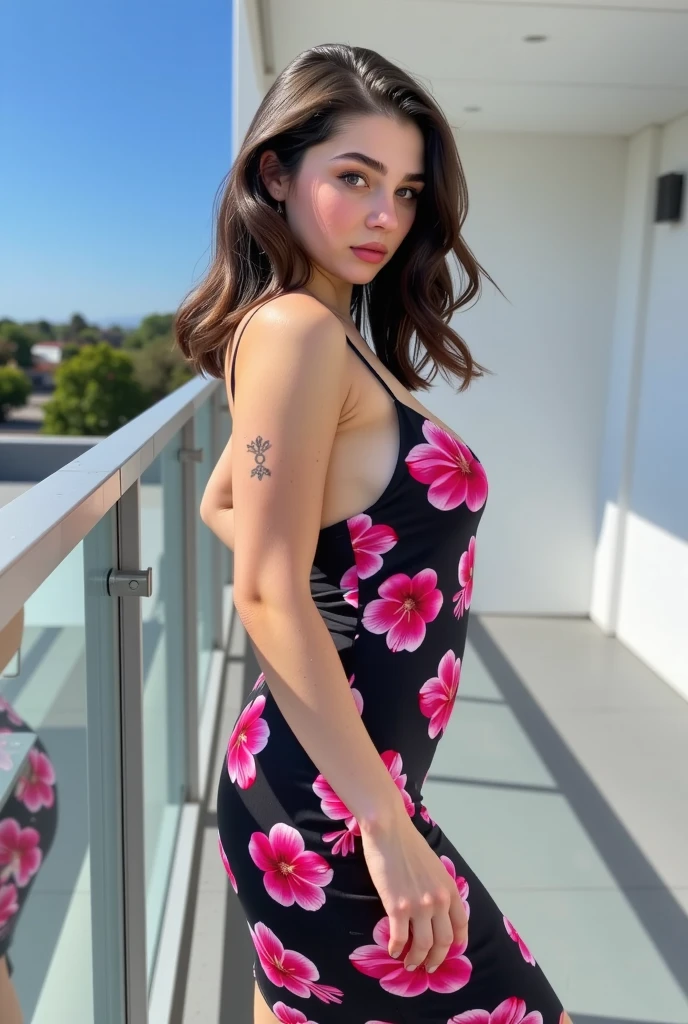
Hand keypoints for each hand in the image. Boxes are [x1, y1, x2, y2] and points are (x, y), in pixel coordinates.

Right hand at [360, 812, 467, 971]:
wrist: (389, 830)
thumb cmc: (409, 844)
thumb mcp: (434, 867)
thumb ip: (438, 888)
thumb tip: (435, 909)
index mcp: (450, 889)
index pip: (460, 926)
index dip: (456, 944)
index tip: (449, 952)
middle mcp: (439, 901)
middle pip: (443, 942)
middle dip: (436, 959)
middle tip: (427, 967)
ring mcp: (418, 906)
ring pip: (423, 946)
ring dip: (416, 960)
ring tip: (409, 965)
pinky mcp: (397, 907)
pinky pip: (399, 938)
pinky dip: (396, 949)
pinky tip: (393, 951)